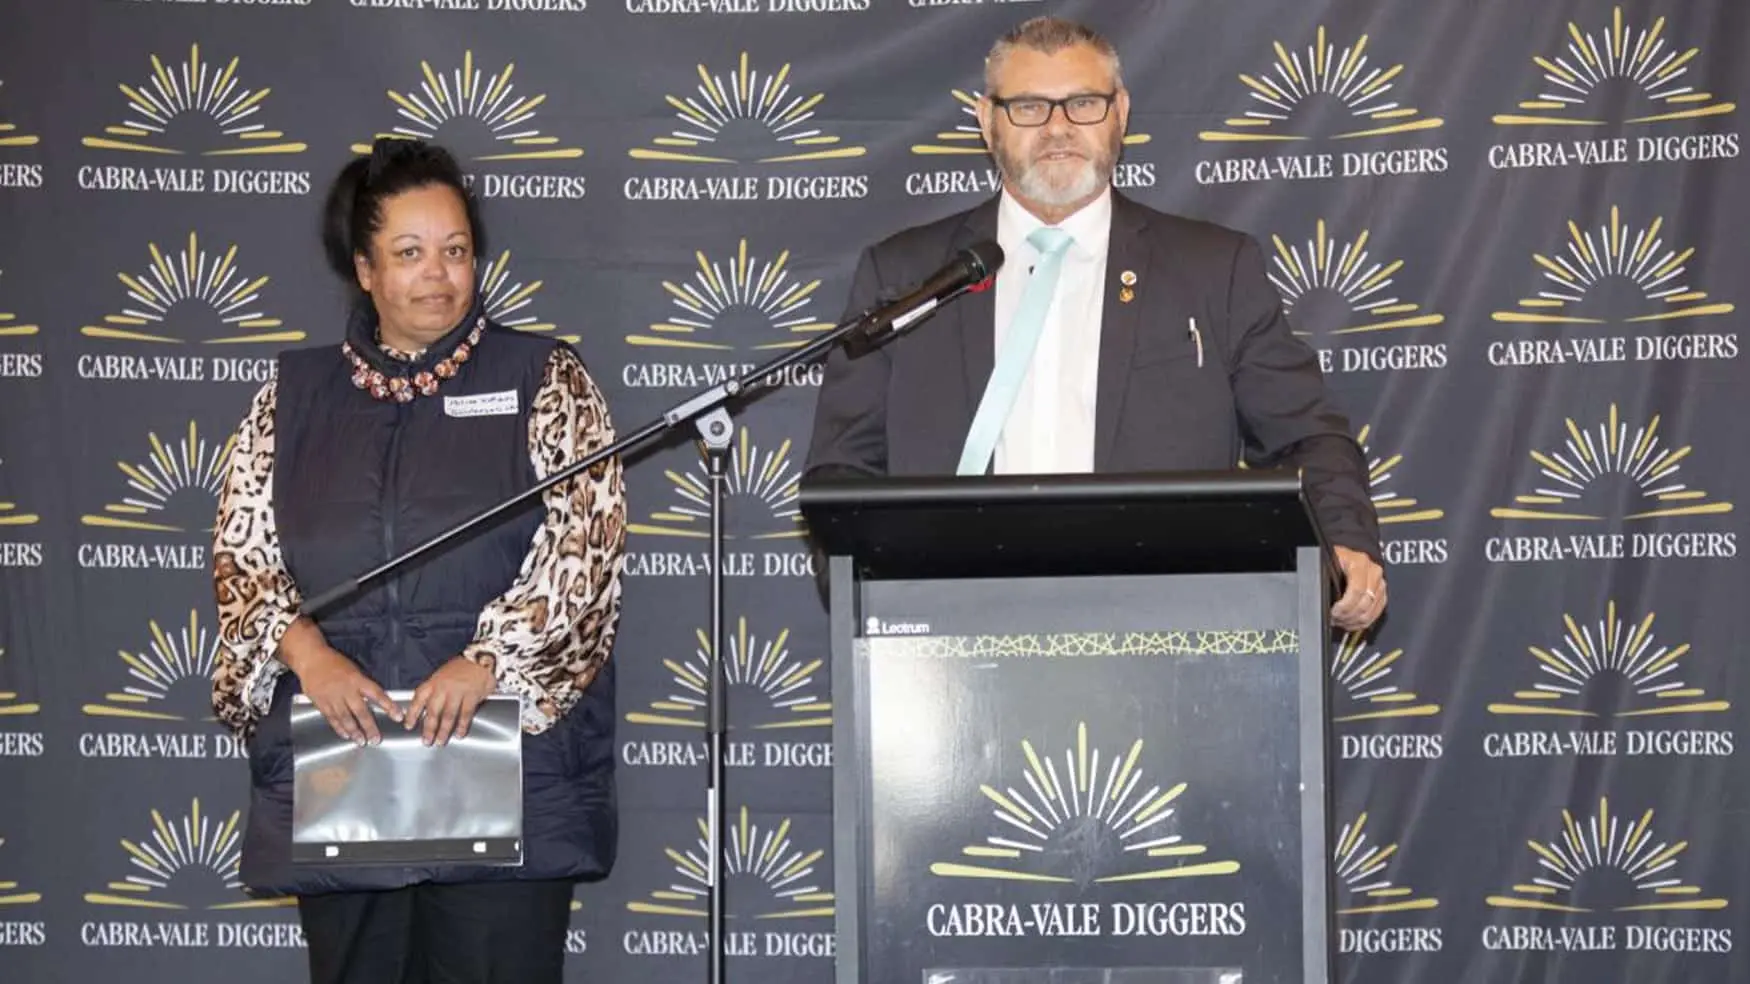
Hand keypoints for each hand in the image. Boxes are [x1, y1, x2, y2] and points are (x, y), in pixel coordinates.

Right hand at [286, 644, 401, 745]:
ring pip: (345, 718)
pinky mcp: (321, 703)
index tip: (398, 716)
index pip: (377, 694)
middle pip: (360, 711)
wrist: (311, 659)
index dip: (388, 706)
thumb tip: (376, 700)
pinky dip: (339, 728)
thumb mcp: (353, 670)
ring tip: (361, 741)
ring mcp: (333, 698)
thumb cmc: (335, 663)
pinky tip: (345, 735)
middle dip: (369, 727)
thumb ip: (363, 685)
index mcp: (357, 680)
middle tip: (376, 739)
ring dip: (354, 731)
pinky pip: (332, 718)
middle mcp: (346, 690)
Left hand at [405, 657, 496, 745]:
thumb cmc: (461, 668)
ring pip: (448, 715)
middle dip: (429, 728)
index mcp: (434, 682)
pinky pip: (465, 714)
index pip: (419, 699)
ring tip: (441, 741)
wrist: (482, 657)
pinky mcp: (472, 695)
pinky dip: (462, 725)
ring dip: (444, 730)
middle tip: (426, 741)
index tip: (408, 725)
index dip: (412, 713)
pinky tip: (459, 733)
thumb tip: (425, 707)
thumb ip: (434, 690)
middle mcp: (443, 688)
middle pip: (433, 711)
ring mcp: (458, 692)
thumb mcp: (442, 674)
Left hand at [1330, 546, 1386, 631]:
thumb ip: (1326, 580)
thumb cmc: (1333, 560)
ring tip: (1340, 621)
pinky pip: (1376, 612)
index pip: (1357, 591)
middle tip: (1335, 619)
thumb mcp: (1326, 565)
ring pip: (1372, 610)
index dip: (1345, 606)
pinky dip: (1363, 621)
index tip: (1333, 613)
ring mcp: (1380, 581)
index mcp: (1359, 562)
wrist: (1341, 556)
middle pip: (1366, 602)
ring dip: (1354, 620)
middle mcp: (1373, 571)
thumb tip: (1322, 601)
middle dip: (1348, 615)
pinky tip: (1350, 622)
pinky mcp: (1382, 592)